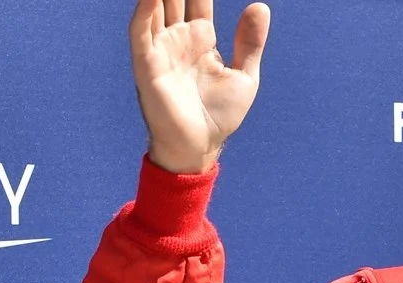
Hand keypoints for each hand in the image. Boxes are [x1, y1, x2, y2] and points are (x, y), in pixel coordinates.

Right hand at [132, 0, 270, 174]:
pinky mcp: (147, 64)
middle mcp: (177, 38)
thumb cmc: (218, 115)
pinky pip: (141, 32)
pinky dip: (144, 11)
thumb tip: (260, 6)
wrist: (200, 148)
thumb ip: (249, 42)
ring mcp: (161, 49)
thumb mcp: (244, 75)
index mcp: (200, 37)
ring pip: (155, 6)